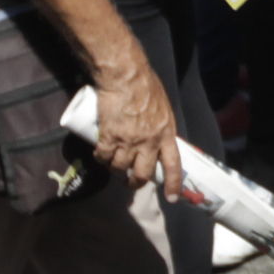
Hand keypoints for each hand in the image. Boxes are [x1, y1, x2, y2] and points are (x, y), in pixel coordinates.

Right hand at [90, 65, 180, 198]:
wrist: (125, 75)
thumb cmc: (145, 84)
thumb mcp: (163, 107)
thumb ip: (160, 124)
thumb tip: (157, 137)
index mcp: (166, 133)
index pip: (173, 165)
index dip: (173, 184)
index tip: (171, 198)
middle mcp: (149, 142)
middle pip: (142, 174)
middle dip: (135, 182)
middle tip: (130, 182)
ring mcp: (129, 141)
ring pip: (120, 168)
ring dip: (115, 170)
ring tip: (112, 165)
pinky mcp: (110, 136)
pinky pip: (104, 157)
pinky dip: (101, 159)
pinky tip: (100, 156)